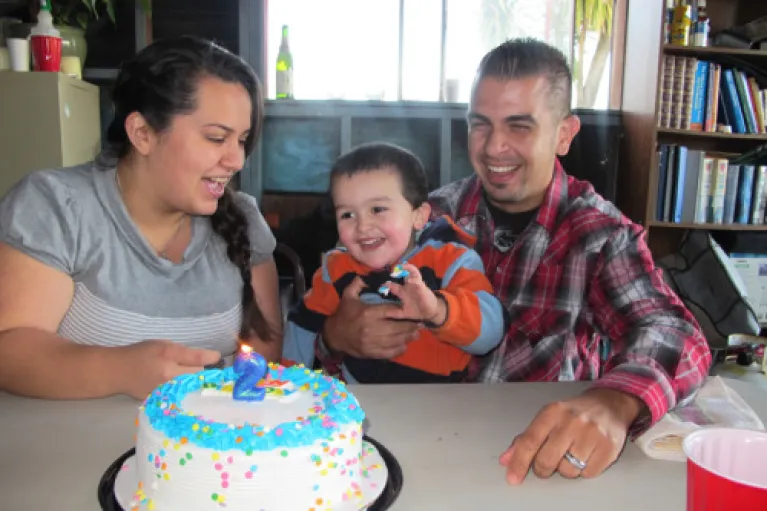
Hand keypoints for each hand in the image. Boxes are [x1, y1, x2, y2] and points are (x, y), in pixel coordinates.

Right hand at [113, 339, 220, 399]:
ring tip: (190, 379)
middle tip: (200, 367)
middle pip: (198, 375)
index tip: (217, 357)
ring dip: (194, 383)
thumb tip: (206, 358)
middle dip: (202, 371)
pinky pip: (180, 397)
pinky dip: (183, 393)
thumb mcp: (162, 345)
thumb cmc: (140, 353)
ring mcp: (164, 390)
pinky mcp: (160, 401)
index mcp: (169, 356)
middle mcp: (168, 375)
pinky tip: (181, 389)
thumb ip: (183, 352)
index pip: (197, 359)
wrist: (117, 371)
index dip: (210, 358)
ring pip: (190, 388)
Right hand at [324, 276, 418, 358]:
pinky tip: (404, 345)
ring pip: (395, 340)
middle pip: (397, 327)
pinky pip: (389, 352)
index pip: (391, 311)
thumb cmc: (344, 314)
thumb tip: (367, 276)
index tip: (412, 311)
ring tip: (416, 334)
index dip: (403, 311)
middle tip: (419, 324)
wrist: (334, 335)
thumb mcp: (348, 296)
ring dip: (408, 338)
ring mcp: (372, 342)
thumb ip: (358, 284)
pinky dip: (399, 350)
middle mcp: (372, 328)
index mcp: (368, 313)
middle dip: (410, 326)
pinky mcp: (371, 352)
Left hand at [381, 264, 445, 324]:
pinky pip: (418, 279)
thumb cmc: (417, 311)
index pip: (393, 286)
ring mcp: (415, 285)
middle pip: (402, 275)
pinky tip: (409, 276)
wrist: (430, 313)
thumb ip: (394, 313)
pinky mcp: (421, 286)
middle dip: (397, 270)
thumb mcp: (404, 313)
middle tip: (393, 268)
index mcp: (403, 292)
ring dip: (407, 268)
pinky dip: (413, 276)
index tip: (382, 285)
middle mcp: (408, 286)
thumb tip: (384, 314)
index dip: (387, 285)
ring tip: (401, 265)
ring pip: (411, 272)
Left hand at [499, 388, 643, 482]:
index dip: (519, 462)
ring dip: (566, 469)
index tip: (513, 478)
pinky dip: (584, 470)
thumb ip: (527, 438)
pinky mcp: (609, 447)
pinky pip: (588, 474)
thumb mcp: (548, 418)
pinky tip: (586, 455)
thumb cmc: (573, 413)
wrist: (609, 404)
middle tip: (547, 464)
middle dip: (543, 468)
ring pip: (568, 471)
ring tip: (572, 453)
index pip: (530, 441)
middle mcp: (571, 421)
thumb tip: (506, 460)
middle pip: (546, 460)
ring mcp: (592, 434)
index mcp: (552, 412)